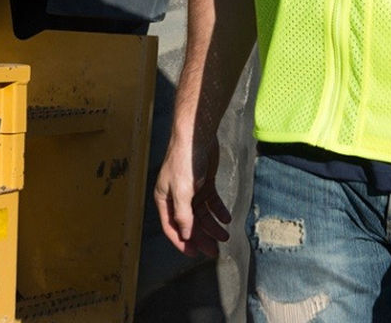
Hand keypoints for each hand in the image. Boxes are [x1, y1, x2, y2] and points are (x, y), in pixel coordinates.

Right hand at [154, 138, 231, 258]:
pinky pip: (211, 201)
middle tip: (215, 251)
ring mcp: (191, 189)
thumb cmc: (184, 161)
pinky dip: (218, 210)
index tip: (195, 254)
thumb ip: (183, 215)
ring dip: (213, 225)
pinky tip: (226, 218)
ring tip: (225, 236)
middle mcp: (176, 197)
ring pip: (201, 214)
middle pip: (189, 223)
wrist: (197, 135)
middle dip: (202, 237)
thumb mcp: (182, 191)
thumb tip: (186, 235)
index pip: (172, 228)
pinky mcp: (204, 181)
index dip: (183, 242)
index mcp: (164, 200)